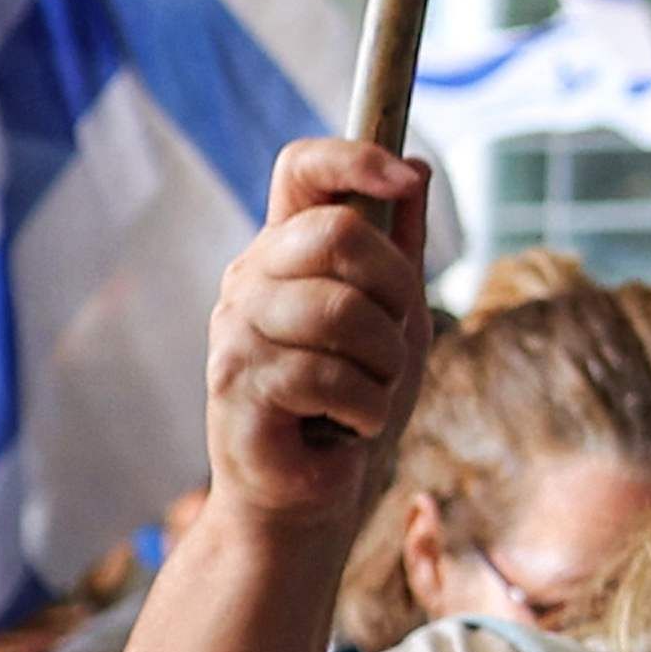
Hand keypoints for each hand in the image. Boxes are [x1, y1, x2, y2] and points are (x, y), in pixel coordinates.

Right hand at [204, 143, 429, 528]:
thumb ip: (400, 246)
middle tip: (390, 344)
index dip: (353, 157)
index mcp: (285, 252)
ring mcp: (235, 331)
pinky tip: (346, 426)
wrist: (314, 494)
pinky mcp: (235, 386)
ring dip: (384, 363)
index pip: (301, 169)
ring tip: (366, 393)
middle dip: (396, 290)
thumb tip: (415, 165)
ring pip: (342, 310)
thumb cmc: (353, 401)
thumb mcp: (396, 315)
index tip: (401, 176)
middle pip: (338, 232)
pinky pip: (330, 375)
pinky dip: (365, 407)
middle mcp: (249, 280)